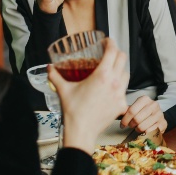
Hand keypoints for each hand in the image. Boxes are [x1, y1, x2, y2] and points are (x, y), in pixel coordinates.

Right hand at [48, 38, 128, 153]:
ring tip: (111, 69)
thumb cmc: (73, 112)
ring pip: (126, 73)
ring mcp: (120, 93)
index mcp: (102, 75)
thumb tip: (49, 67)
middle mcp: (114, 82)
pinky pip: (125, 90)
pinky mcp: (122, 104)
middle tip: (109, 52)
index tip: (107, 41)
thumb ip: (55, 76)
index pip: (113, 51)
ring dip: (120, 68)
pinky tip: (112, 87)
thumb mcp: (63, 90)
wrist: (81, 132)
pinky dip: (120, 85)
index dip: (111, 43)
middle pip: (123, 59)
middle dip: (117, 52)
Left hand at [120, 96, 166, 133]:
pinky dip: (145, 133)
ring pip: (142, 127)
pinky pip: (150, 132)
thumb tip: (116, 112)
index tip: (122, 125)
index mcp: (145, 99)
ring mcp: (160, 114)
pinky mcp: (163, 123)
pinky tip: (144, 131)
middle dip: (131, 125)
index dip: (125, 120)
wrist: (157, 117)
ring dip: (137, 130)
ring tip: (137, 128)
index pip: (131, 111)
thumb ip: (126, 110)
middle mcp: (154, 105)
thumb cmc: (143, 113)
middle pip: (137, 119)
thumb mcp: (135, 108)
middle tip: (130, 126)